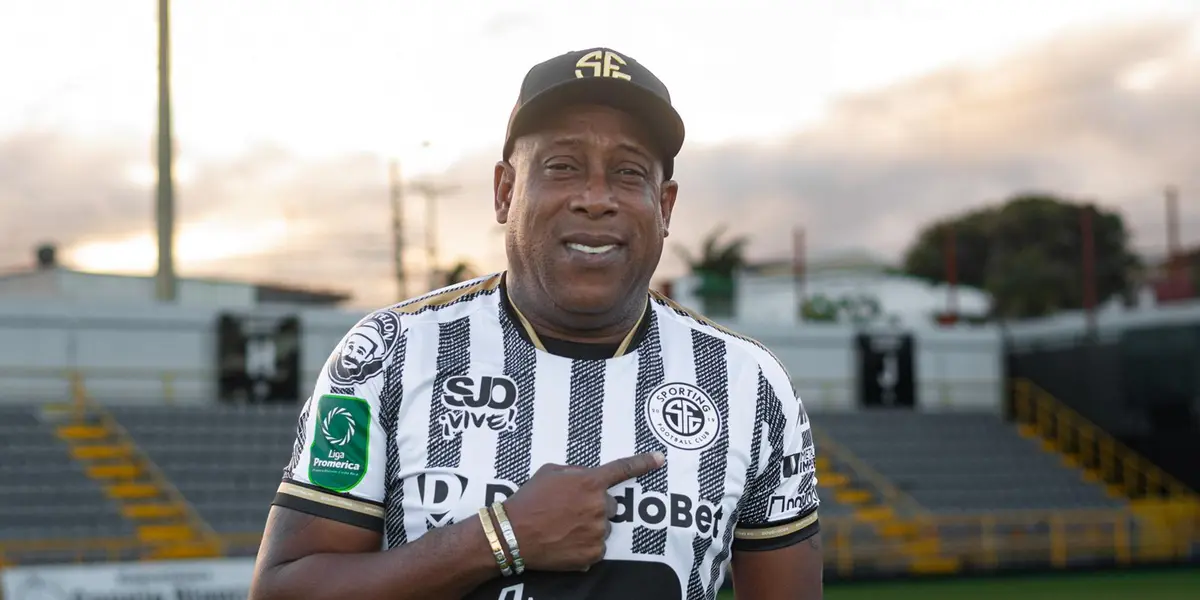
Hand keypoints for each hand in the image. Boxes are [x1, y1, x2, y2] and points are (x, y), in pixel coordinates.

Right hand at [498, 452, 664, 571]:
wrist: (512, 533)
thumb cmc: (528, 499)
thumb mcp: (549, 472)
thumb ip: (575, 472)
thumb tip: (587, 478)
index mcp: (590, 482)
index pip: (622, 469)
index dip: (643, 463)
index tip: (660, 458)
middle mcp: (599, 506)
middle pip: (611, 505)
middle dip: (595, 507)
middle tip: (570, 512)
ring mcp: (598, 532)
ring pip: (603, 528)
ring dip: (589, 528)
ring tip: (562, 529)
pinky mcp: (592, 555)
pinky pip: (596, 548)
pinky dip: (583, 547)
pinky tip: (564, 543)